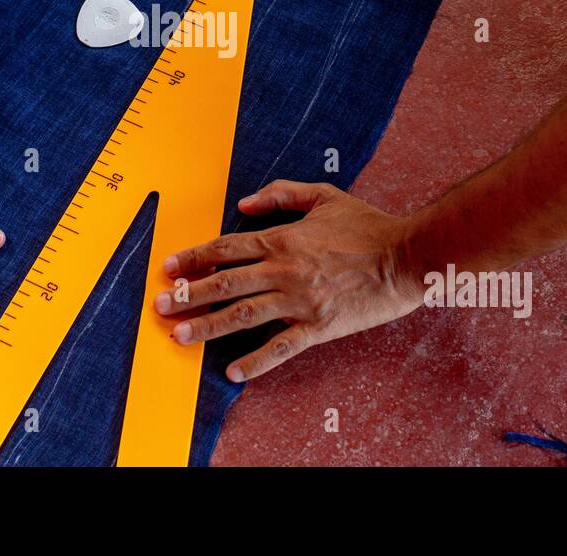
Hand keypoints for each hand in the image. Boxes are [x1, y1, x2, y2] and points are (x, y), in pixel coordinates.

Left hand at [157, 180, 425, 380]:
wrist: (407, 257)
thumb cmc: (368, 225)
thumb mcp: (324, 196)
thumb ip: (282, 194)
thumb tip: (244, 202)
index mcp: (282, 239)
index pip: (226, 248)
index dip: (194, 258)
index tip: (169, 268)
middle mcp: (284, 270)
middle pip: (225, 284)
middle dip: (188, 295)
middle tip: (159, 307)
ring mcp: (299, 301)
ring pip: (243, 315)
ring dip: (208, 326)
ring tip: (180, 336)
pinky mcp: (318, 327)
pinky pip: (281, 347)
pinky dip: (256, 361)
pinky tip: (233, 372)